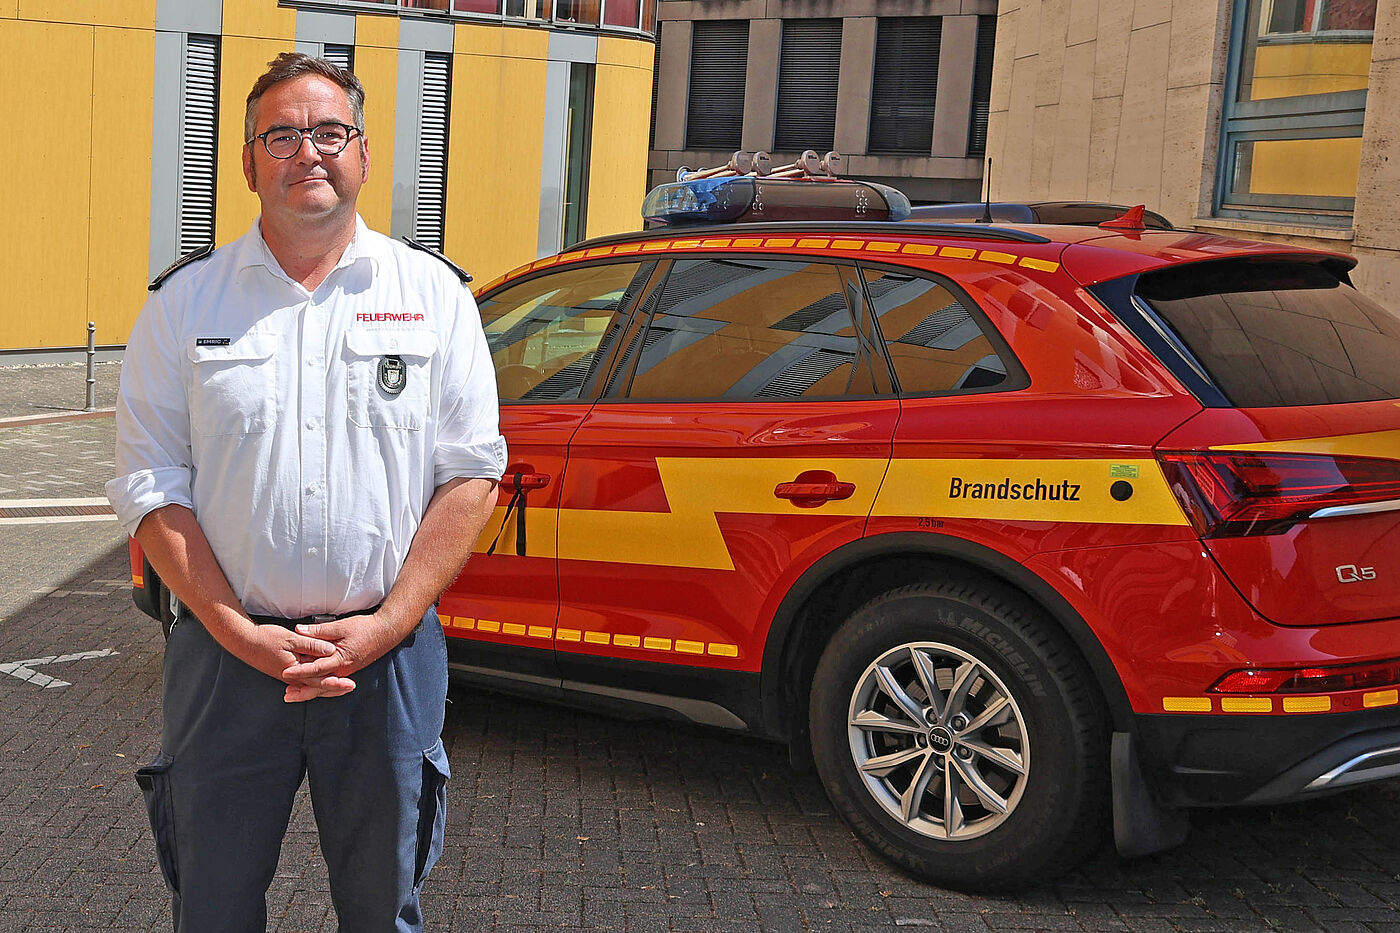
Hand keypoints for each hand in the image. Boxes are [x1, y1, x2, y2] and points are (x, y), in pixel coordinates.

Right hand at [223, 623, 358, 700]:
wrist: (245, 642)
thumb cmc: (267, 639)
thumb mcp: (292, 638)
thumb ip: (312, 645)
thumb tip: (331, 651)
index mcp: (295, 671)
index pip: (320, 681)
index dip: (337, 683)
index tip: (351, 684)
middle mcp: (292, 677)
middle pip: (317, 686)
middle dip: (335, 688)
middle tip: (351, 688)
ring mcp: (288, 676)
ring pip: (311, 683)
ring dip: (326, 685)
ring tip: (341, 685)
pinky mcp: (285, 671)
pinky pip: (304, 679)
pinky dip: (315, 680)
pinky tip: (321, 678)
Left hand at [280, 610, 409, 700]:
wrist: (386, 632)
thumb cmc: (365, 628)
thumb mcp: (341, 627)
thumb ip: (319, 631)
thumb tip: (299, 630)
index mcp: (340, 660)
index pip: (316, 668)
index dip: (300, 671)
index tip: (285, 673)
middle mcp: (343, 670)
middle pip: (319, 684)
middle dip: (302, 691)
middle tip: (286, 696)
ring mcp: (346, 671)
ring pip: (325, 685)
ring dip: (309, 690)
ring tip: (294, 694)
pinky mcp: (347, 670)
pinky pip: (330, 680)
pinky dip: (319, 684)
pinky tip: (310, 685)